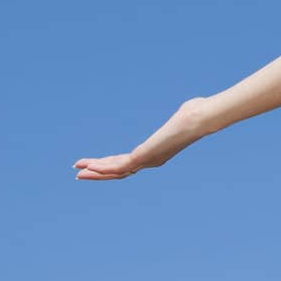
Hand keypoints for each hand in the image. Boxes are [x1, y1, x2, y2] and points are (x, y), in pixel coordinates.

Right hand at [74, 97, 213, 180]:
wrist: (202, 117)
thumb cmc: (198, 113)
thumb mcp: (185, 115)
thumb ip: (183, 114)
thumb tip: (190, 107)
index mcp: (158, 152)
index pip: (129, 162)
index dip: (111, 163)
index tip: (96, 163)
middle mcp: (152, 160)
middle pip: (119, 171)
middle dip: (99, 171)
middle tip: (81, 172)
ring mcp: (148, 160)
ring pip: (116, 172)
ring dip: (96, 172)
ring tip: (78, 172)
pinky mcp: (145, 156)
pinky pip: (119, 167)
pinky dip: (103, 168)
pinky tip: (89, 167)